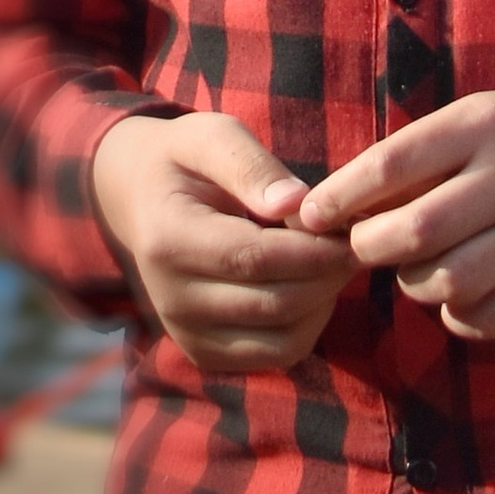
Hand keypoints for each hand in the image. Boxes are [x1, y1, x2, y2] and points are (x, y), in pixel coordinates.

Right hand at [90, 110, 353, 373]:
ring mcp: (185, 334)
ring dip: (323, 304)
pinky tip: (313, 287)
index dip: (312, 250)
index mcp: (169, 239)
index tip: (352, 229)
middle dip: (327, 275)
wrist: (137, 201)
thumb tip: (296, 203)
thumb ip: (251, 165)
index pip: (254, 258)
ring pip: (281, 341)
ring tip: (336, 262)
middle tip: (357, 243)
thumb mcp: (211, 137)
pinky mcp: (203, 354)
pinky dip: (307, 327)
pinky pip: (274, 356)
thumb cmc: (183, 160)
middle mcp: (172, 299)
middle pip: (274, 303)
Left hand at [298, 89, 494, 340]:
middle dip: (371, 249)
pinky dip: (460, 318)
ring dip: (417, 286)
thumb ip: (423, 154)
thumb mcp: (483, 119)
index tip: (309, 216)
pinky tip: (460, 299)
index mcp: (483, 125)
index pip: (392, 163)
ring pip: (449, 282)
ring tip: (419, 271)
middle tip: (365, 249)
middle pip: (415, 231)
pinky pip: (491, 317)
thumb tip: (344, 204)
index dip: (341, 196)